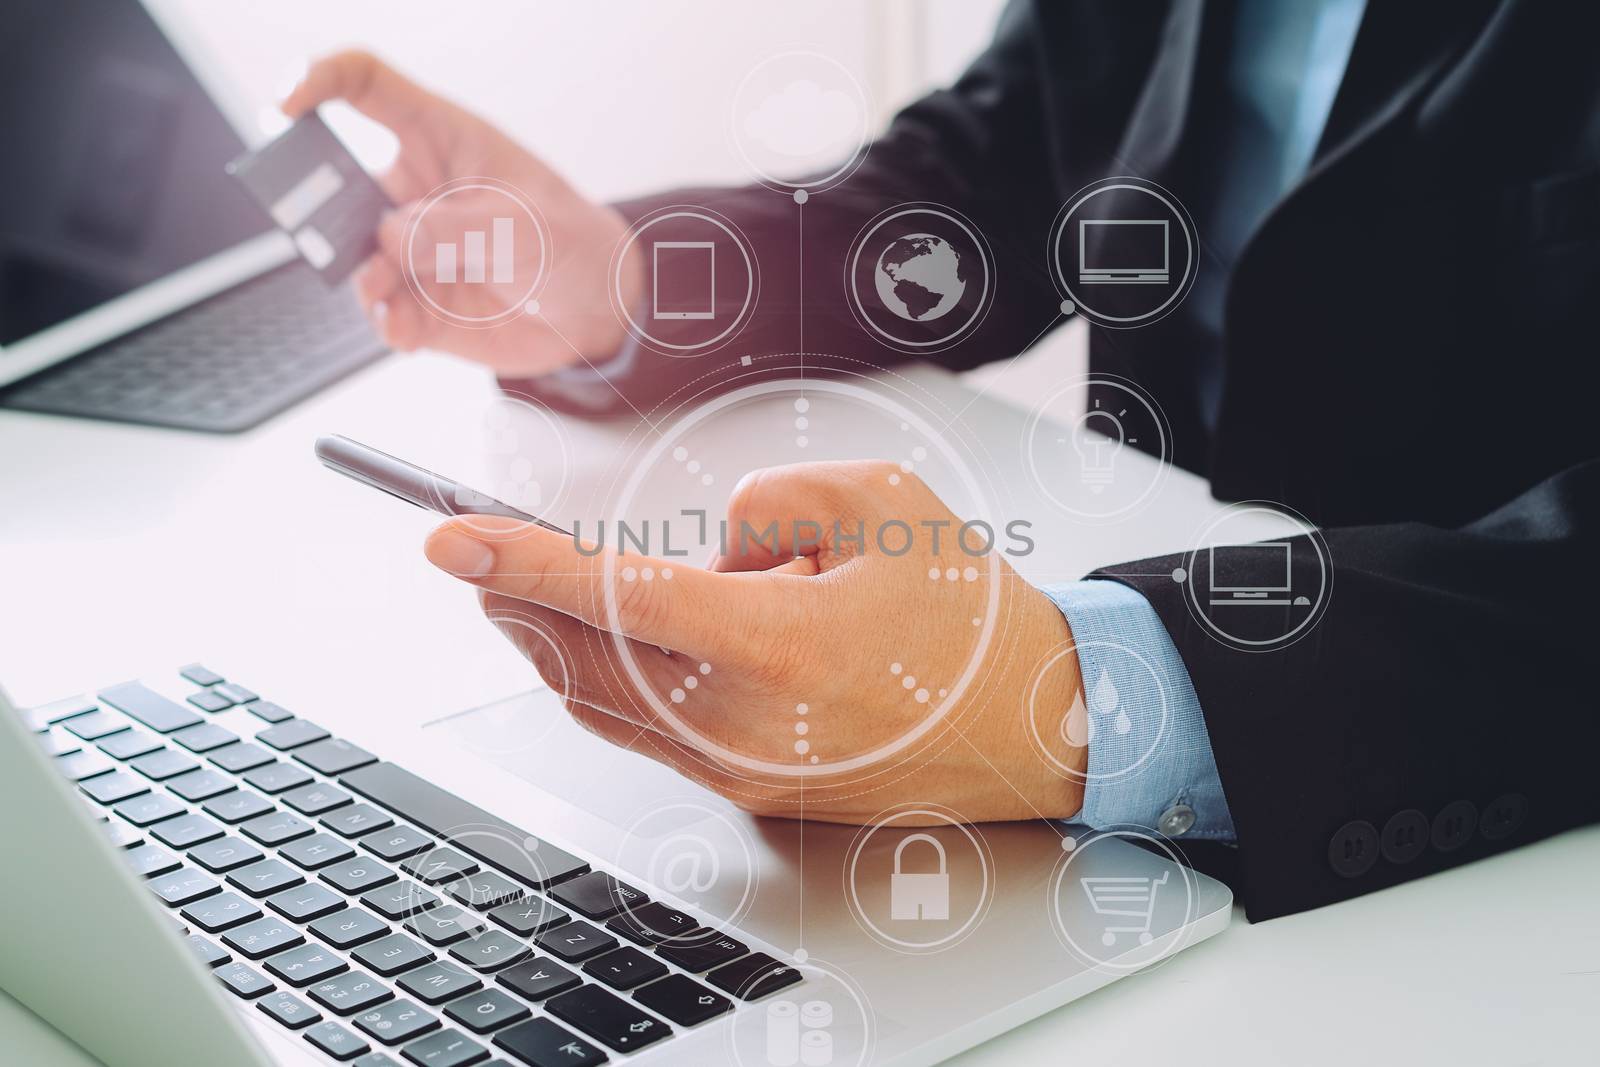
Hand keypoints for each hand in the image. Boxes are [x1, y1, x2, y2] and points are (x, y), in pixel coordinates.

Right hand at [283, 51, 641, 374]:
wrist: (597, 311)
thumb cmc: (571, 243)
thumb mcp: (526, 226)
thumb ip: (458, 230)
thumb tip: (390, 240)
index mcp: (441, 139)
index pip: (366, 86)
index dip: (320, 81)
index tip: (288, 105)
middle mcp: (414, 192)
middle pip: (339, 181)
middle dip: (321, 207)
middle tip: (327, 233)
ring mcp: (410, 249)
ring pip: (355, 256)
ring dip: (362, 276)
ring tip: (386, 296)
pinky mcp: (416, 301)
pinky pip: (381, 310)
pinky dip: (385, 321)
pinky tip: (402, 329)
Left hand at [422, 461, 1086, 823]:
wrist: (1030, 725)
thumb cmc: (969, 618)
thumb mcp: (886, 505)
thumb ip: (776, 500)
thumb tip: (713, 542)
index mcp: (780, 647)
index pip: (618, 597)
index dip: (522, 563)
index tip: (450, 539)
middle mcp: (746, 723)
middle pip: (585, 657)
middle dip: (516, 599)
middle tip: (474, 552)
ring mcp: (742, 768)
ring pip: (601, 704)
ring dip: (550, 644)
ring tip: (526, 590)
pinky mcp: (749, 788)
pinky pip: (641, 735)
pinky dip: (597, 684)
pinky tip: (596, 648)